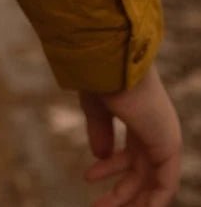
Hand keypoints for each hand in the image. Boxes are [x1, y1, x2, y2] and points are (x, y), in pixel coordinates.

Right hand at [80, 63, 182, 205]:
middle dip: (119, 190)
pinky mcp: (168, 146)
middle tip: (97, 205)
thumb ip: (100, 131)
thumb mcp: (95, 108)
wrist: (111, 64)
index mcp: (140, 116)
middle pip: (141, 171)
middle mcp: (155, 128)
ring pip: (151, 182)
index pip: (132, 152)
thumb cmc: (100, 78)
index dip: (110, 167)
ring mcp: (164, 137)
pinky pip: (165, 185)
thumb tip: (99, 155)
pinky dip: (151, 202)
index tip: (88, 177)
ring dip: (129, 200)